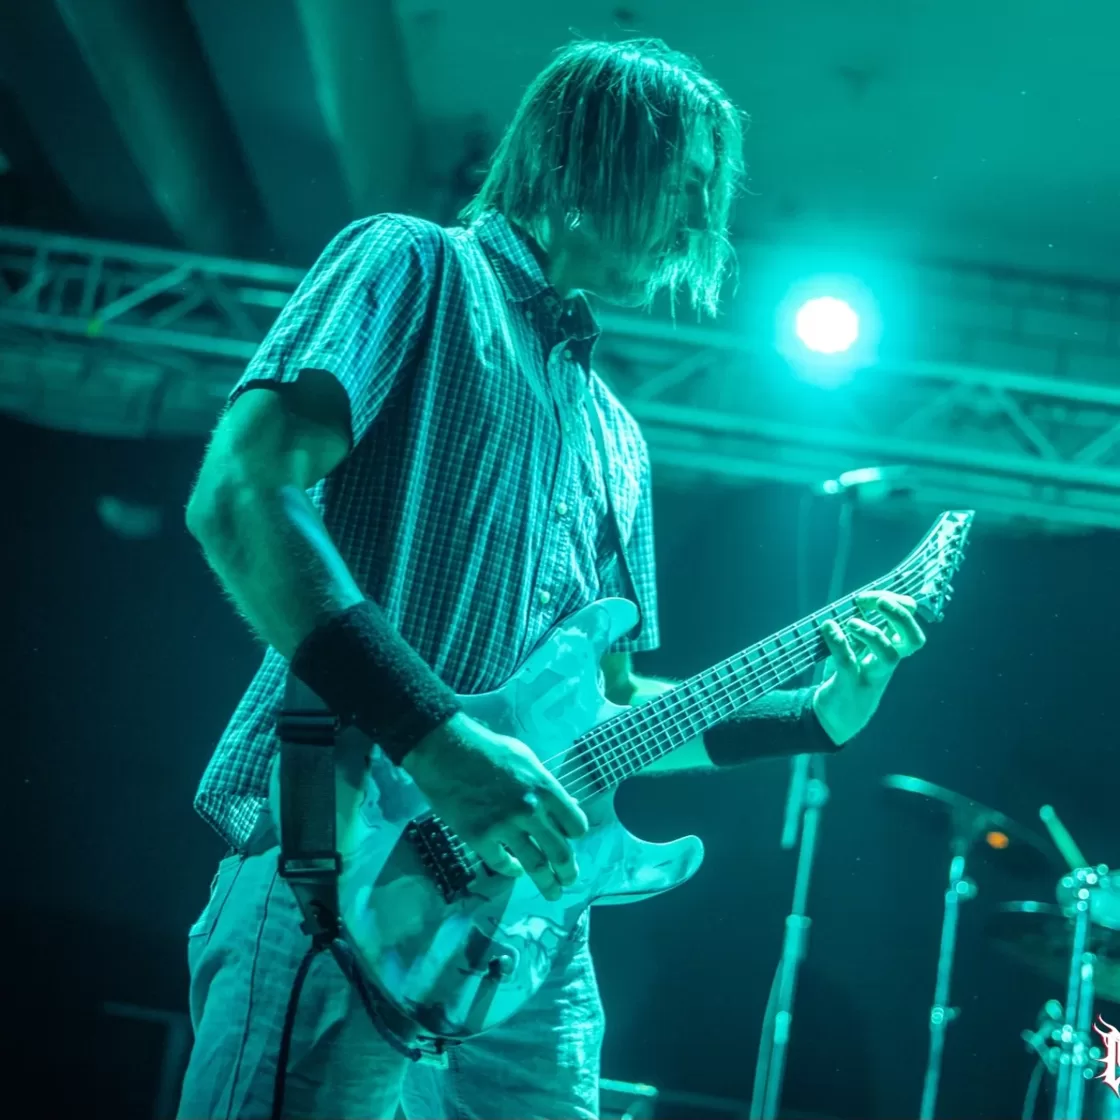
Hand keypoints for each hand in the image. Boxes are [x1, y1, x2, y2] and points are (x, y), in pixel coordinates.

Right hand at [402, 712, 588, 900]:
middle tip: (569, 881)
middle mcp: (530, 810)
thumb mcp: (526, 759)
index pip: (575, 825)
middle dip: (568, 871)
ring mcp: (505, 826)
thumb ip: (547, 786)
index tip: (569, 841)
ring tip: (552, 891)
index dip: (574, 836)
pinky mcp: (479, 837)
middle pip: (560, 852)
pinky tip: (515, 870)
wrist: (445, 750)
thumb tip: (569, 806)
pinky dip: (511, 870)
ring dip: (547, 882)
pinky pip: (502, 863)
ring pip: (535, 865)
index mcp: (545, 788)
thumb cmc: (488, 749)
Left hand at [812, 591, 925, 744]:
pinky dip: (838, 643)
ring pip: (888, 655)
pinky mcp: (850, 685)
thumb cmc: (848, 674)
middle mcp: (887, 663)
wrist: (833, 717)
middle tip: (879, 602)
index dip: (897, 604)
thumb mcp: (858, 648)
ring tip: (850, 622)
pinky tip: (828, 628)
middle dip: (900, 616)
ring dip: (873, 633)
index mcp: (891, 649)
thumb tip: (857, 600)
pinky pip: (849, 663)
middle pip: (913, 639)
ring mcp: (871, 675)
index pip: (910, 624)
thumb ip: (861, 626)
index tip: (870, 597)